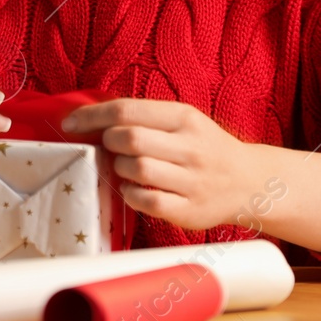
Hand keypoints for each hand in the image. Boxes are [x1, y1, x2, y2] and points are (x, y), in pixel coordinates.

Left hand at [60, 98, 266, 231]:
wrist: (250, 182)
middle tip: (111, 147)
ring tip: (127, 168)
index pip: (126, 110)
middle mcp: (191, 147)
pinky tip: (134, 189)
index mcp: (184, 117)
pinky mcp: (190, 210)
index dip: (91, 116)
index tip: (70, 124)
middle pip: (129, 139)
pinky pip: (146, 201)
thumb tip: (89, 118)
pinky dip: (131, 194)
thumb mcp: (182, 121)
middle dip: (108, 142)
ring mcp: (192, 181)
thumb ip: (143, 118)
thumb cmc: (204, 148)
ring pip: (136, 168)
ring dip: (119, 168)